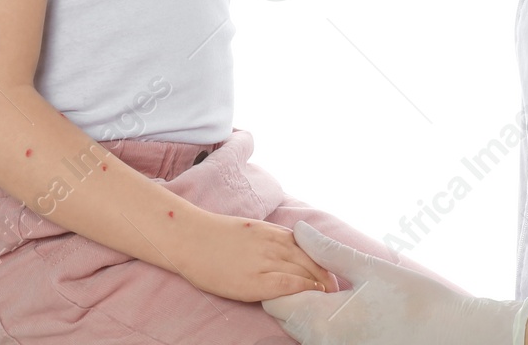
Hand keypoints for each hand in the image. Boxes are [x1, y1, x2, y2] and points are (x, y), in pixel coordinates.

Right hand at [181, 212, 339, 302]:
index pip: (310, 247)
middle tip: (338, 290)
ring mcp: (264, 261)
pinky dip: (302, 288)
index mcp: (274, 232)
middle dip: (327, 275)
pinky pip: (286, 284)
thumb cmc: (217, 236)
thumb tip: (291, 252)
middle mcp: (273, 244)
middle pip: (311, 260)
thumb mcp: (252, 230)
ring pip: (303, 272)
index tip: (332, 274)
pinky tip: (311, 295)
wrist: (190, 238)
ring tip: (330, 297)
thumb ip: (273, 240)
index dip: (324, 262)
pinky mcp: (253, 280)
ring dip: (319, 284)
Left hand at [262, 221, 527, 344]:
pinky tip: (351, 310)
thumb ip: (329, 251)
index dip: (279, 275)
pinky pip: (323, 342)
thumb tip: (299, 231)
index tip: (294, 257)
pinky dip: (326, 326)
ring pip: (304, 332)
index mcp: (323, 320)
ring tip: (335, 286)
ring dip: (310, 309)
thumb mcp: (372, 269)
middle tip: (317, 268)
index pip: (275, 299)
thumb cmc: (418, 301)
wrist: (455, 337)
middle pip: (286, 318)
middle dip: (293, 291)